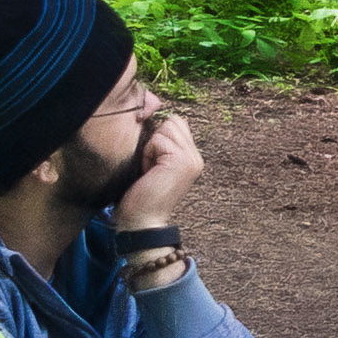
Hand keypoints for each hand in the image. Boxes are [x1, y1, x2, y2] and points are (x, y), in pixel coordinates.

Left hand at [119, 98, 205, 230]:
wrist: (142, 222)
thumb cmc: (141, 195)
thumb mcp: (155, 164)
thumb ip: (162, 144)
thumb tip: (153, 115)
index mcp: (192, 157)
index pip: (176, 123)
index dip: (158, 138)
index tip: (152, 164)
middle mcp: (196, 157)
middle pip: (173, 122)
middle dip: (155, 140)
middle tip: (151, 167)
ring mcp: (192, 159)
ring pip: (166, 128)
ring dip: (151, 147)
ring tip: (150, 170)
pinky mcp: (181, 161)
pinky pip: (159, 139)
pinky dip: (148, 153)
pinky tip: (149, 172)